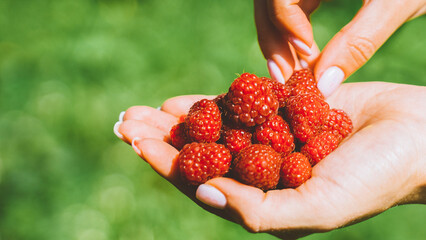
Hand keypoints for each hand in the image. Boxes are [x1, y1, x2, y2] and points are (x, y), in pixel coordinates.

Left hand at [114, 82, 425, 238]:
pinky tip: (179, 102)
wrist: (419, 136)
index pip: (204, 185)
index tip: (135, 144)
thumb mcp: (321, 207)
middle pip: (200, 158)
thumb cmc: (377, 178)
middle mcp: (263, 172)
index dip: (167, 167)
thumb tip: (207, 197)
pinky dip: (209, 104)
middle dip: (161, 143)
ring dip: (176, 123)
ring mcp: (272, 140)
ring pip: (213, 131)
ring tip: (138, 112)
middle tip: (123, 123)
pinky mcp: (282, 112)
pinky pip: (239, 107)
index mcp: (265, 200)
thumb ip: (264, 211)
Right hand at [256, 0, 425, 95]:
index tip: (308, 54)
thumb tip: (323, 86)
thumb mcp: (396, 6)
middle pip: (269, 5)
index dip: (285, 24)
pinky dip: (293, 38)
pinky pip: (292, 13)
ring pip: (276, 11)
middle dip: (274, 41)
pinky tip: (306, 60)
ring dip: (280, 44)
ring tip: (294, 75)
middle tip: (284, 78)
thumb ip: (359, 43)